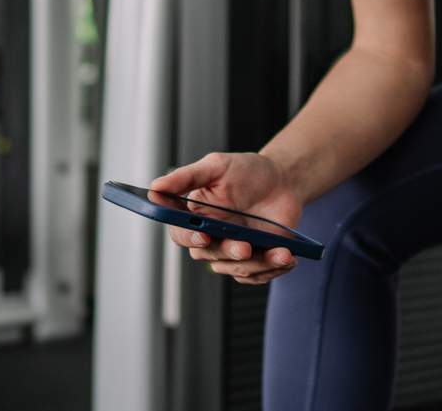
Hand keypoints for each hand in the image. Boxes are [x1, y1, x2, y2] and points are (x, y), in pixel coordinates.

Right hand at [150, 151, 304, 284]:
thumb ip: (185, 177)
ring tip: (280, 251)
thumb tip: (155, 187)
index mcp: (196, 215)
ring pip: (235, 270)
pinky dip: (273, 269)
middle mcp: (212, 236)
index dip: (188, 238)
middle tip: (245, 246)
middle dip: (227, 252)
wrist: (284, 180)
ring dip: (257, 264)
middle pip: (208, 255)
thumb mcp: (216, 166)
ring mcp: (234, 251)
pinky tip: (286, 256)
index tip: (202, 235)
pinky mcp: (256, 260)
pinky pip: (258, 276)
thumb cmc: (248, 171)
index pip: (180, 234)